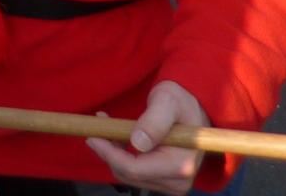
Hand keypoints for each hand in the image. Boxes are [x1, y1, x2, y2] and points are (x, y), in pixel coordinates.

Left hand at [86, 80, 206, 194]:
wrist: (192, 109)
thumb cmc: (180, 101)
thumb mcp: (167, 101)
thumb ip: (154, 121)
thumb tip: (138, 143)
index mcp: (180, 164)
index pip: (135, 169)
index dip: (110, 154)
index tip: (92, 136)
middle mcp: (178, 181)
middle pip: (129, 174)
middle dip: (108, 152)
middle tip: (97, 126)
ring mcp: (172, 183)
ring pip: (128, 175)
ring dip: (112, 153)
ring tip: (107, 127)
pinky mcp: (164, 180)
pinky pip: (134, 172)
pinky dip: (120, 156)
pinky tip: (115, 137)